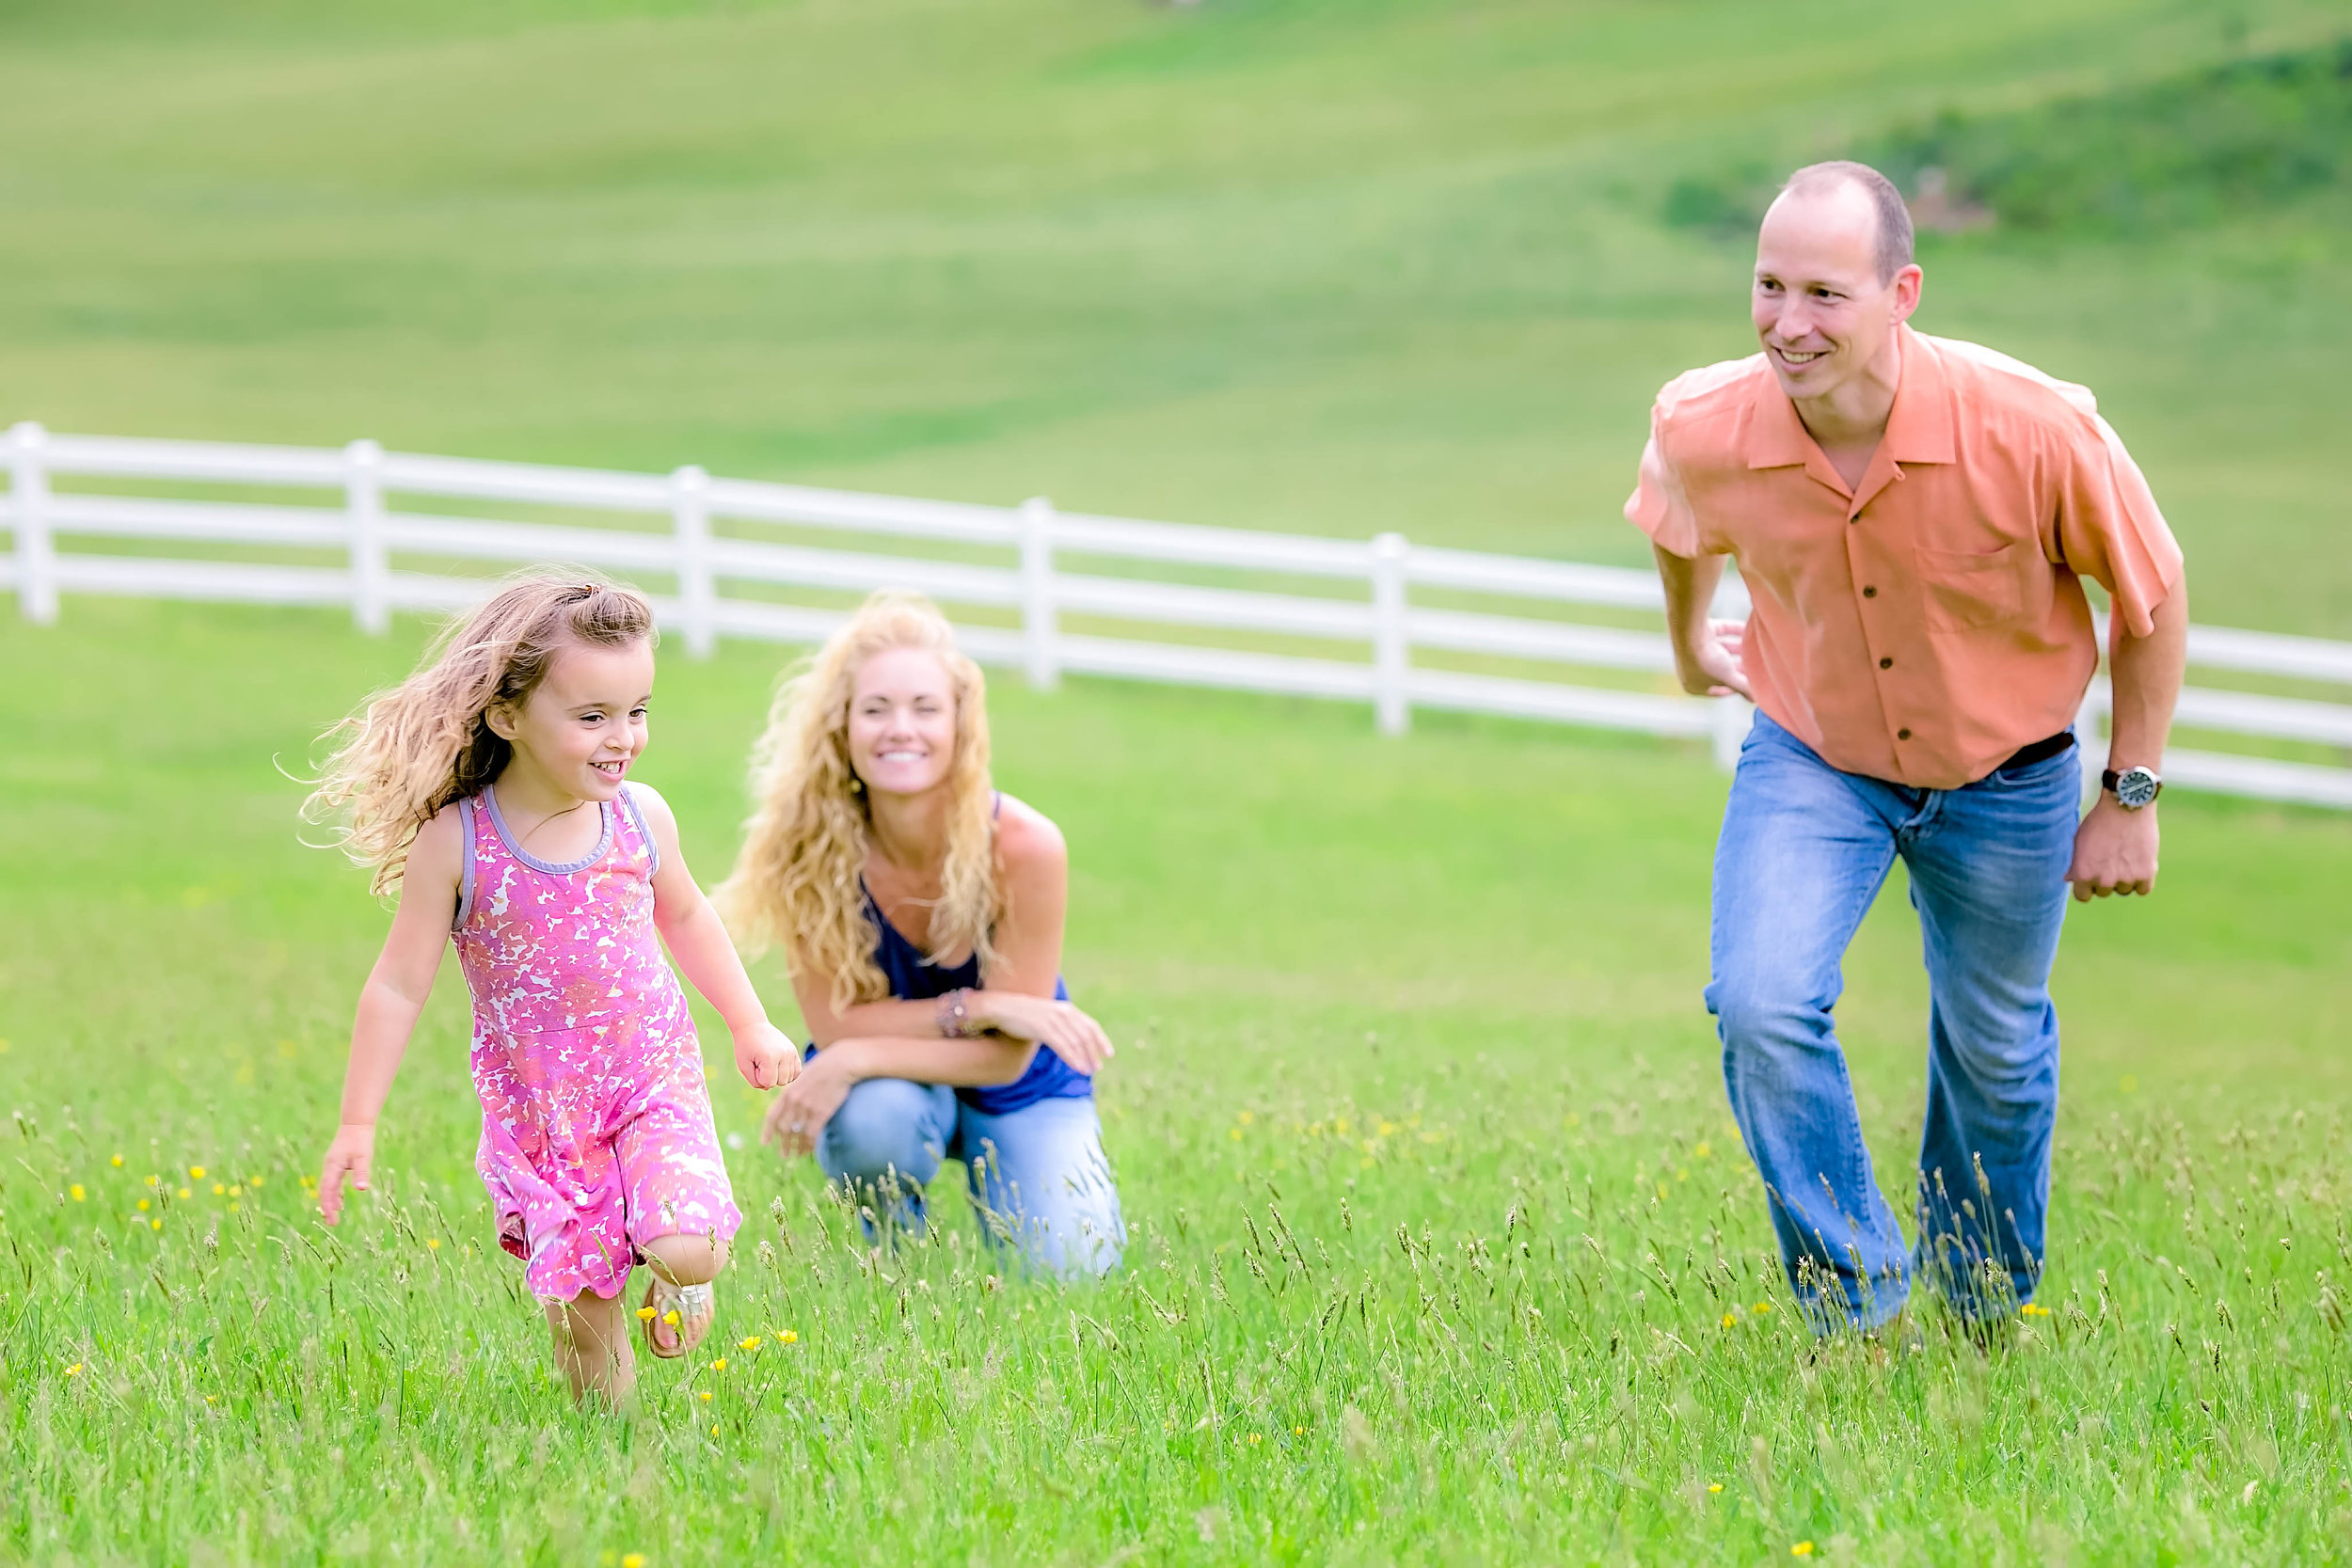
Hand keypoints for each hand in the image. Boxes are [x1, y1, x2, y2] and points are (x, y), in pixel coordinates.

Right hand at [318, 1123, 375, 1225]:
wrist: (356, 1123)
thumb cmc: (360, 1140)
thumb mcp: (363, 1157)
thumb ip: (361, 1173)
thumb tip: (362, 1189)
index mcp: (332, 1167)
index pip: (327, 1191)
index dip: (328, 1206)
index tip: (332, 1220)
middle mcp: (329, 1167)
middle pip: (324, 1191)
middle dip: (327, 1207)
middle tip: (332, 1223)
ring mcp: (331, 1166)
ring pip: (327, 1187)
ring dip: (329, 1201)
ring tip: (333, 1216)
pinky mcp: (336, 1164)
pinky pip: (332, 1182)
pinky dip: (334, 1193)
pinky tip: (339, 1201)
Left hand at [733, 1020, 801, 1089]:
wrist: (752, 1026)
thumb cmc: (745, 1047)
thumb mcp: (743, 1066)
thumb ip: (755, 1082)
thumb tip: (769, 1087)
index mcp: (770, 1058)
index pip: (769, 1083)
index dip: (758, 1078)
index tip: (753, 1065)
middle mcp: (784, 1054)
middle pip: (781, 1082)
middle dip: (769, 1077)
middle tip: (760, 1064)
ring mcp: (791, 1052)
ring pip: (789, 1078)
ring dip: (778, 1076)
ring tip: (769, 1064)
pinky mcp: (794, 1051)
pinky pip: (797, 1071)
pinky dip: (788, 1073)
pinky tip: (779, 1067)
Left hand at [762, 1050, 853, 1157]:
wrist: (840, 1064)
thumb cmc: (823, 1068)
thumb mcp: (802, 1077)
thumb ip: (794, 1092)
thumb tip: (789, 1106)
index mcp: (787, 1092)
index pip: (772, 1116)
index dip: (768, 1131)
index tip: (765, 1143)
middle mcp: (794, 1102)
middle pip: (784, 1129)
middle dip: (784, 1144)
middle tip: (784, 1154)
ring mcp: (808, 1107)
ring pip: (798, 1134)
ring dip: (798, 1147)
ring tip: (798, 1154)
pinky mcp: (822, 1112)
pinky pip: (812, 1134)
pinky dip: (810, 1144)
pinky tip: (811, 1149)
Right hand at [972, 992, 1115, 1075]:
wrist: (1003, 1008)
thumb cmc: (1024, 1014)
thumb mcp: (1048, 1016)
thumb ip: (1062, 1024)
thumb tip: (1073, 1040)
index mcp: (1067, 1009)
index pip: (1091, 1026)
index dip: (1101, 1040)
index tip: (1109, 1054)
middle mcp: (1064, 1013)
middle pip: (1086, 1036)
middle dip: (1094, 1053)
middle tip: (1098, 1067)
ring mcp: (1054, 1020)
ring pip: (1076, 1042)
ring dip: (1085, 1058)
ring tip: (1089, 1071)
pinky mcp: (1044, 1029)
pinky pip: (1063, 1046)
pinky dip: (1073, 1058)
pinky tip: (1078, 1068)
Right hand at [1674, 618, 1750, 699]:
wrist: (1690, 635)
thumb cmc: (1707, 662)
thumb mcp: (1729, 678)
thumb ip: (1743, 687)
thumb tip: (1756, 699)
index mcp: (1693, 685)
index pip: (1718, 690)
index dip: (1736, 688)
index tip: (1751, 685)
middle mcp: (1691, 668)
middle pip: (1721, 669)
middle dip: (1738, 667)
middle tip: (1756, 666)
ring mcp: (1695, 649)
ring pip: (1721, 649)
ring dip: (1738, 648)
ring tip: (1755, 648)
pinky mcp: (1701, 631)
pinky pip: (1721, 632)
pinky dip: (1734, 630)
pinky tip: (1749, 629)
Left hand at [2067, 796, 2158, 902]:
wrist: (2126, 806)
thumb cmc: (2099, 821)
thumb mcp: (2079, 841)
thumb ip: (2076, 863)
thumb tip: (2070, 879)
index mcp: (2083, 874)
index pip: (2083, 896)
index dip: (2086, 887)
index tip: (2090, 878)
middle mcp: (2103, 880)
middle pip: (2104, 892)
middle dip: (2105, 880)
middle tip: (2110, 859)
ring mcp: (2126, 879)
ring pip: (2124, 890)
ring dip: (2124, 879)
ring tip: (2125, 856)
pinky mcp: (2146, 873)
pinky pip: (2143, 889)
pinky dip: (2142, 880)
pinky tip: (2138, 864)